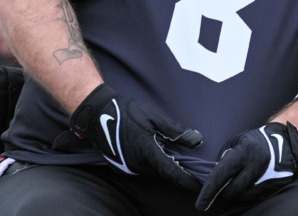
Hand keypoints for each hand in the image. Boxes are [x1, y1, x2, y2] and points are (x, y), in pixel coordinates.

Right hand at [68, 84, 202, 188]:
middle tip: (191, 164)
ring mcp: (129, 168)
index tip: (200, 184)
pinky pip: (143, 169)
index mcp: (148, 153)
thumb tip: (197, 141)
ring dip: (164, 166)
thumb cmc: (126, 113)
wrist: (98, 114)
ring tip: (172, 155)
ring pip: (154, 172)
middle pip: (164, 174)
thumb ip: (175, 131)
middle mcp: (138, 165)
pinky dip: (152, 164)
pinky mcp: (122, 168)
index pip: (173, 173)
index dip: (188, 180)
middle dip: (177, 170)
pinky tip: (154, 152)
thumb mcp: (154, 117)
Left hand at [195, 122, 297, 210]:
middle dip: (222, 194)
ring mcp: (266, 178)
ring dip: (236, 193)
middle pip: (232, 191)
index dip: (209, 190)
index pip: (221, 174)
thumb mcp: (235, 142)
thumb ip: (224, 158)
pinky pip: (254, 197)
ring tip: (235, 182)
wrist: (283, 142)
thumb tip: (214, 176)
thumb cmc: (254, 141)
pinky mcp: (274, 186)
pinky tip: (246, 185)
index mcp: (243, 152)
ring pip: (243, 196)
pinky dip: (247, 193)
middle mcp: (255, 166)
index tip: (201, 204)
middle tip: (218, 191)